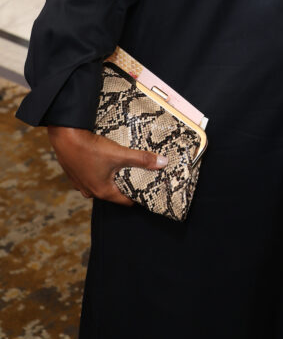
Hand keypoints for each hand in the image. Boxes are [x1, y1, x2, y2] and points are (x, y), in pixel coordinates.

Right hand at [47, 126, 167, 205]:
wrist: (64, 137)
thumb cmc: (90, 148)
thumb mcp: (120, 154)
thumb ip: (142, 159)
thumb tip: (162, 163)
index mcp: (102, 192)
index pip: (125, 201)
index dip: (138, 196)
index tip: (147, 189)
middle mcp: (90, 191)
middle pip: (114, 192)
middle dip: (126, 184)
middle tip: (138, 175)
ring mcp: (80, 183)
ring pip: (102, 183)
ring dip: (112, 176)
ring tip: (122, 166)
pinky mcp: (75, 172)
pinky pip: (92, 175)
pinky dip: (100, 170)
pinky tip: (104, 159)